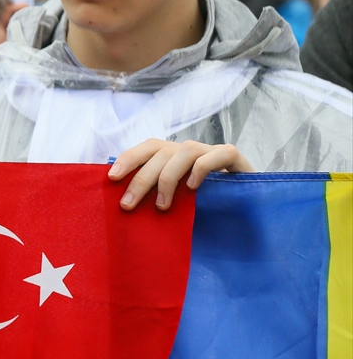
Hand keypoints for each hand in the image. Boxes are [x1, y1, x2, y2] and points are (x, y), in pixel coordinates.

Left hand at [109, 139, 252, 211]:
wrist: (247, 210)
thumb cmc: (202, 210)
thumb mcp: (173, 204)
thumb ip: (153, 199)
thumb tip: (121, 206)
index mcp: (173, 158)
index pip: (148, 147)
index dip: (129, 158)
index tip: (111, 178)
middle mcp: (191, 151)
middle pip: (161, 151)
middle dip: (141, 177)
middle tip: (128, 205)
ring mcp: (212, 153)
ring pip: (185, 150)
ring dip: (168, 178)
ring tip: (162, 206)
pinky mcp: (235, 160)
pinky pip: (219, 154)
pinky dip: (203, 168)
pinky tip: (193, 188)